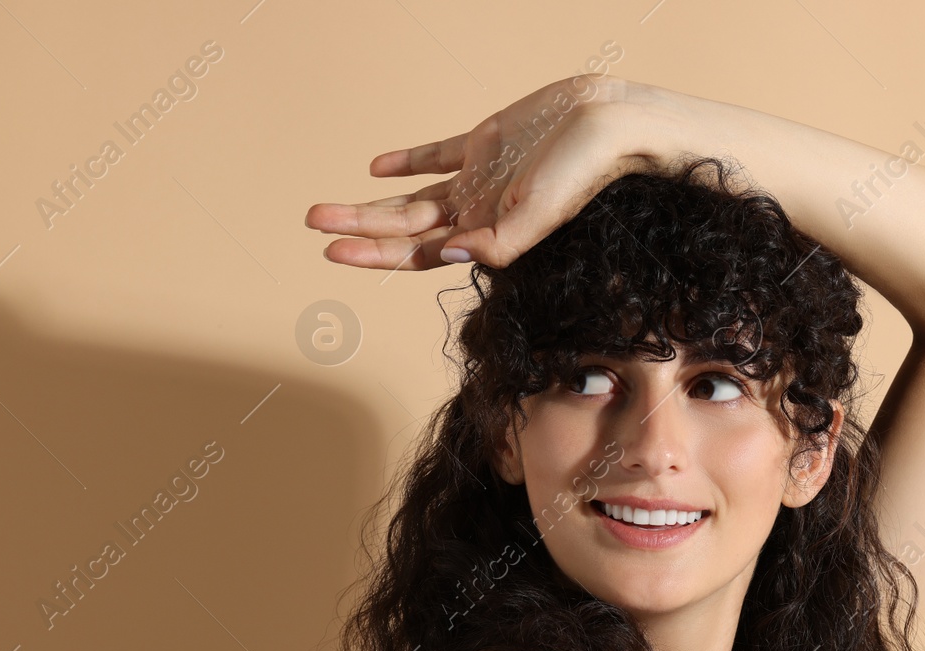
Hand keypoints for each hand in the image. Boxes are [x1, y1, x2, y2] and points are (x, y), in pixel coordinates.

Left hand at [304, 76, 667, 270]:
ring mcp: (478, 179)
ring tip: (324, 208)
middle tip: (311, 222)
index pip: (417, 254)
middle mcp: (476, 214)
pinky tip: (376, 169)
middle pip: (404, 230)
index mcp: (485, 236)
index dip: (373, 253)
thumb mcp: (539, 215)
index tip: (332, 249)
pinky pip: (438, 156)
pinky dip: (406, 163)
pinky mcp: (486, 144)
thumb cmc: (585, 174)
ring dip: (368, 204)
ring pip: (411, 200)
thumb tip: (446, 254)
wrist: (613, 122)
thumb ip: (495, 243)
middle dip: (357, 227)